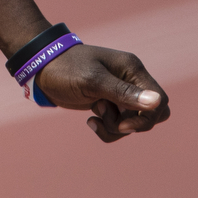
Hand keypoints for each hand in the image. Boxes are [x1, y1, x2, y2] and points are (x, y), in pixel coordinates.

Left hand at [35, 43, 169, 141]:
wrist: (38, 68)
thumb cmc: (64, 68)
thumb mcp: (92, 81)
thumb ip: (123, 92)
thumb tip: (157, 102)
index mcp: (131, 69)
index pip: (159, 100)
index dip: (147, 117)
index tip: (122, 125)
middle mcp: (129, 80)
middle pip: (152, 114)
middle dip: (134, 125)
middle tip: (111, 122)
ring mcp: (119, 93)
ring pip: (134, 123)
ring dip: (116, 127)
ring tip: (94, 116)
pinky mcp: (107, 103)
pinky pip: (119, 125)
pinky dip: (107, 129)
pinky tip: (90, 122)